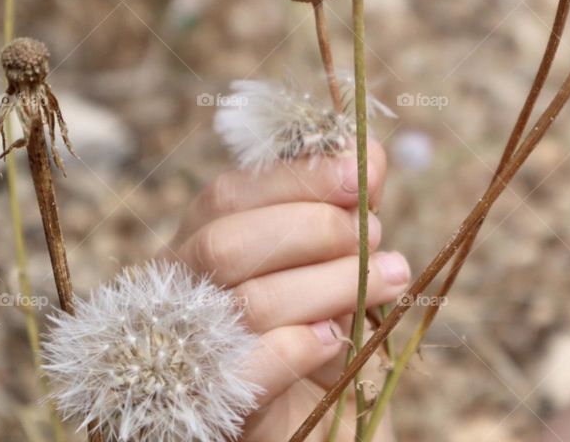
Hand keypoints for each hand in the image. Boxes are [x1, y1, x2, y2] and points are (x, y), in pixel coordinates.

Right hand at [166, 138, 406, 440]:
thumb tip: (369, 154)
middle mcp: (180, 288)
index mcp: (201, 239)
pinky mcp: (213, 401)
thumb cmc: (325, 325)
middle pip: (227, 244)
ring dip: (332, 284)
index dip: (297, 178)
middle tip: (376, 236)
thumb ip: (345, 209)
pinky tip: (335, 337)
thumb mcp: (339, 261)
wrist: (322, 417)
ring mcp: (188, 346)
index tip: (362, 173)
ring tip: (390, 279)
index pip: (229, 193)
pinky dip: (297, 348)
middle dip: (315, 230)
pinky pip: (245, 371)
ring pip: (248, 304)